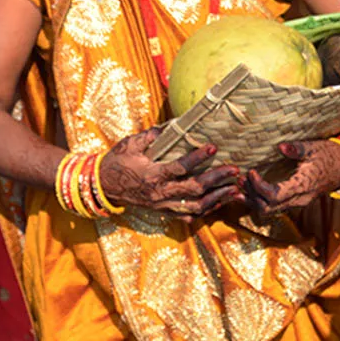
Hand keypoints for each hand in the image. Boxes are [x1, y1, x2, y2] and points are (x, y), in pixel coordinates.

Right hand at [99, 138, 241, 216]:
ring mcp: (163, 205)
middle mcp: (160, 193)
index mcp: (152, 175)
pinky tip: (220, 204)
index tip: (214, 147)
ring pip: (196, 207)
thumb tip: (172, 125)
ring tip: (236, 190)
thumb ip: (151, 136)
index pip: (180, 167)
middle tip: (235, 170)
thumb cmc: (117, 161)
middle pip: (194, 189)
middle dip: (217, 179)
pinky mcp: (164, 211)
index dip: (198, 158)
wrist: (103, 186)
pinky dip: (206, 211)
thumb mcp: (130, 144)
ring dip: (218, 199)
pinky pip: (188, 215)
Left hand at [245, 138, 339, 215]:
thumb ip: (296, 148)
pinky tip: (252, 189)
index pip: (274, 195)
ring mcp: (297, 203)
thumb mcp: (314, 147)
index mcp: (302, 186)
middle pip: (267, 208)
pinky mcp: (295, 202)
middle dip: (251, 196)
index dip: (258, 186)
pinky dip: (260, 200)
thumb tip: (281, 146)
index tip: (250, 172)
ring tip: (242, 184)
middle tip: (241, 179)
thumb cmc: (329, 155)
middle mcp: (299, 199)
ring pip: (269, 211)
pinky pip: (274, 207)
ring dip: (253, 200)